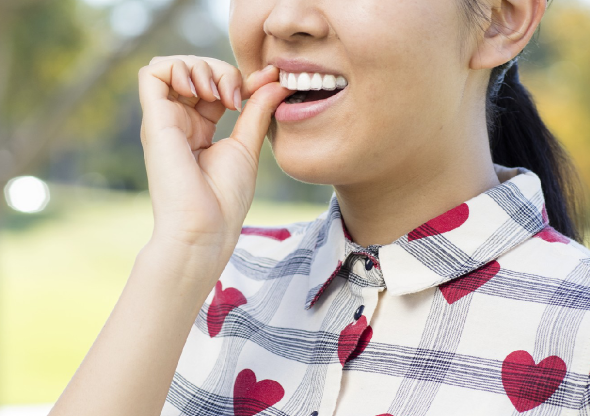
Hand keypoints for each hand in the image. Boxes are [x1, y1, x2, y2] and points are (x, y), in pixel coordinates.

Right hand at [138, 56, 290, 260]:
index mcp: (199, 129)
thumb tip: (275, 80)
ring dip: (200, 67)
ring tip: (219, 95)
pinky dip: (179, 68)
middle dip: (221, 69)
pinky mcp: (154, 120)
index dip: (238, 77)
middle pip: (192, 70)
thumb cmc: (225, 198)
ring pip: (171, 66)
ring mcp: (164, 120)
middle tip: (237, 96)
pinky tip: (202, 91)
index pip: (213, 84)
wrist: (206, 226)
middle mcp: (178, 121)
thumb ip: (257, 110)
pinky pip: (151, 74)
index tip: (266, 85)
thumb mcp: (247, 145)